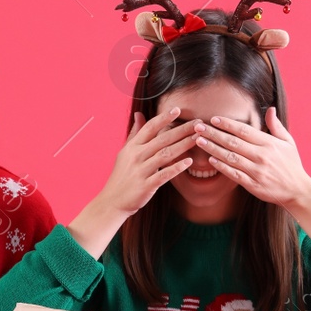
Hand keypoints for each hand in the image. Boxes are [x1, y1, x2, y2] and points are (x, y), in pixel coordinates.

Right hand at [66, 107, 203, 258]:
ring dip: (183, 145)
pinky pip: (164, 175)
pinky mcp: (146, 185)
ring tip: (198, 138)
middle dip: (182, 130)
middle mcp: (136, 156)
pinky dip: (176, 168)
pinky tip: (189, 162)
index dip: (164, 118)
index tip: (178, 110)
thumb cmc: (121, 176)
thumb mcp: (125, 152)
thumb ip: (134, 133)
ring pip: (165, 154)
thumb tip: (138, 114)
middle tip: (198, 123)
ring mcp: (141, 171)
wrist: (112, 201)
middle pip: (162, 139)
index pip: (149, 128)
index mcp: (132, 147)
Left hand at [199, 107, 310, 239]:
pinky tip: (211, 160)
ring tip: (199, 141)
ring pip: (231, 157)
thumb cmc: (291, 164)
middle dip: (214, 133)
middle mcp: (262, 155)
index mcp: (269, 143)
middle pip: (233, 142)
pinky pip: (234, 174)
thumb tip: (269, 109)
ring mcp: (256, 170)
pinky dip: (222, 167)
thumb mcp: (288, 142)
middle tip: (198, 127)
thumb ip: (276, 126)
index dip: (227, 124)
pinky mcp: (253, 184)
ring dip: (213, 148)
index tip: (213, 119)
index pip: (244, 130)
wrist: (298, 190)